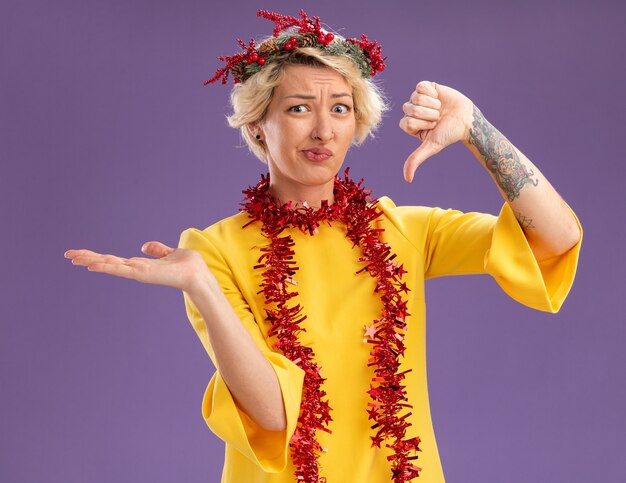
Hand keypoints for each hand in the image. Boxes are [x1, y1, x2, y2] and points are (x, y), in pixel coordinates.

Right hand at [64, 242, 210, 293]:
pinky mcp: (143, 274)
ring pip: (110, 265)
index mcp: (141, 265)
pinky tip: (92, 266)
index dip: (98, 257)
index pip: (115, 260)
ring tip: (74, 258)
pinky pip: (121, 269)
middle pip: (107, 262)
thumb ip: (158, 250)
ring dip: (91, 261)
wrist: (199, 275)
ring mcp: (138, 273)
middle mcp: (137, 270)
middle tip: (68, 255)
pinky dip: (106, 268)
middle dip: (88, 258)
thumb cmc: (189, 266)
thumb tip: (145, 245)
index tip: (81, 254)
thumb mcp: (170, 252)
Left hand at [399, 80, 473, 181]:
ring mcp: (418, 99)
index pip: (406, 121)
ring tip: (439, 109)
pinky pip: (421, 86)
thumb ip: (416, 159)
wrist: (466, 119)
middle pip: (409, 108)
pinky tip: (438, 98)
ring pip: (415, 97)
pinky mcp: (426, 87)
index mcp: (410, 125)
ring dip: (432, 104)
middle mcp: (412, 112)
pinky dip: (432, 93)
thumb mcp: (431, 146)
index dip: (421, 124)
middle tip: (437, 118)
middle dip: (427, 114)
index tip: (433, 127)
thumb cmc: (449, 134)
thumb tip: (407, 179)